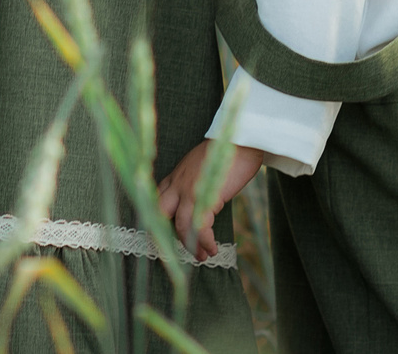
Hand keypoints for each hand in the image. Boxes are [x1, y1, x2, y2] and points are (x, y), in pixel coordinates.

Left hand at [156, 139, 263, 260]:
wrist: (241, 140)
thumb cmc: (226, 153)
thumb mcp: (202, 168)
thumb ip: (194, 183)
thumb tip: (199, 204)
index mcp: (175, 176)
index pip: (156, 201)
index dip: (157, 222)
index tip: (162, 238)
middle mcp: (176, 184)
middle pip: (158, 214)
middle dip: (162, 236)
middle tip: (171, 254)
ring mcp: (188, 190)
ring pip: (180, 226)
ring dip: (191, 245)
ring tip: (202, 256)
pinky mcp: (205, 196)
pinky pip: (200, 227)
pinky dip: (205, 241)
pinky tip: (212, 249)